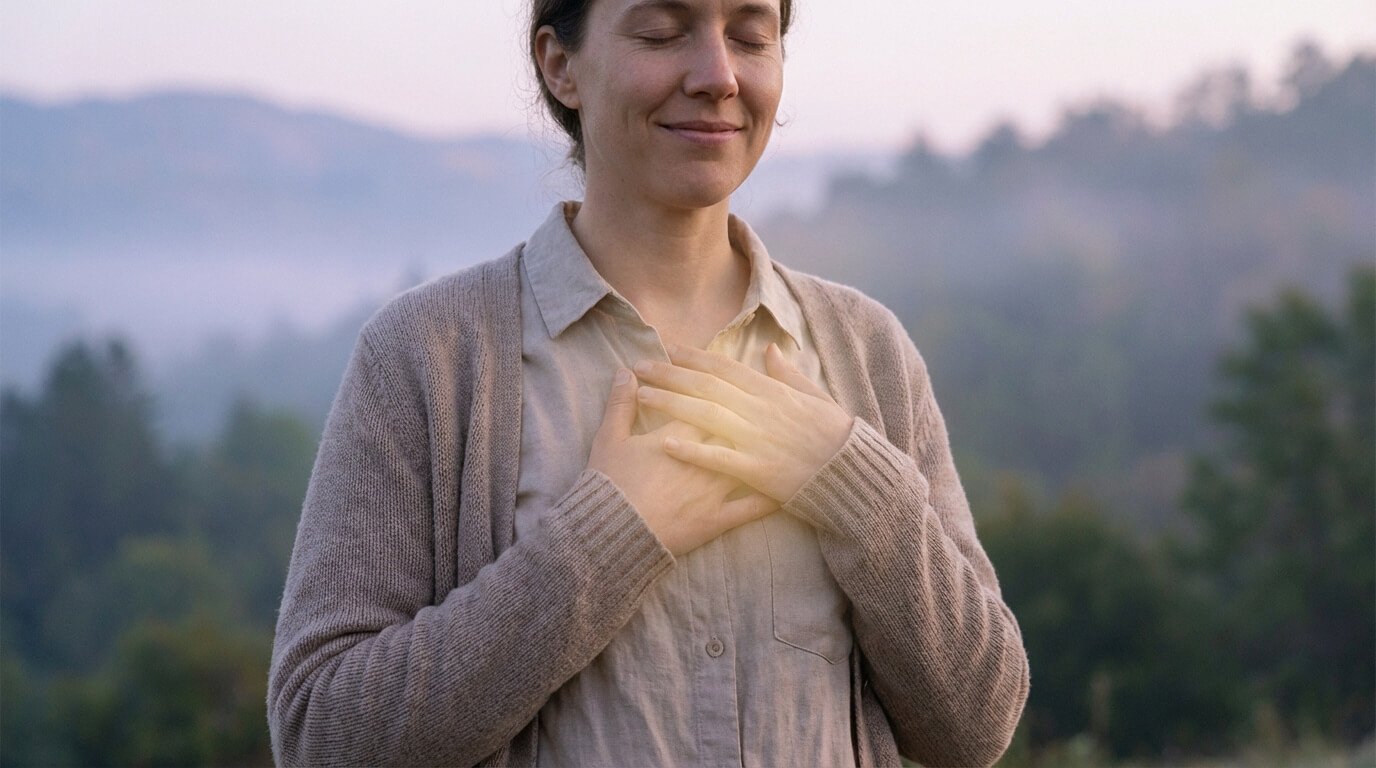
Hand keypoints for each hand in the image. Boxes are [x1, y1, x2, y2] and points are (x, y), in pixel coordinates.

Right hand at [586, 368, 778, 556]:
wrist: (612, 531)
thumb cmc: (610, 484)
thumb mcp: (609, 439)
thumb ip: (620, 404)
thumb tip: (626, 372)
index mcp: (678, 435)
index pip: (704, 403)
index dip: (711, 391)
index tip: (721, 382)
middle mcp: (703, 457)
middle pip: (731, 429)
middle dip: (743, 416)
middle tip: (758, 407)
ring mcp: (713, 489)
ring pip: (747, 462)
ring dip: (762, 451)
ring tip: (780, 440)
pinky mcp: (717, 518)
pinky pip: (751, 509)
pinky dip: (770, 500)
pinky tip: (785, 492)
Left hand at [631, 342, 854, 503]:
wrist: (852, 474)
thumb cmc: (835, 436)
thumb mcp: (816, 397)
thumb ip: (789, 374)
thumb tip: (770, 349)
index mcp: (773, 392)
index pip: (725, 368)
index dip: (694, 356)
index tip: (668, 347)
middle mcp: (761, 410)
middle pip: (707, 386)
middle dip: (671, 374)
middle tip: (641, 365)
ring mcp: (758, 440)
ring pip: (707, 415)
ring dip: (672, 403)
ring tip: (642, 395)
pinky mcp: (758, 471)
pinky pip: (720, 459)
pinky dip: (693, 450)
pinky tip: (666, 443)